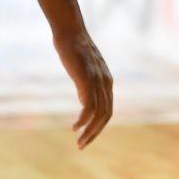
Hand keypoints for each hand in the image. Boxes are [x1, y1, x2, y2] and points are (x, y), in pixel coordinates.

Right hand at [53, 30, 112, 148]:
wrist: (71, 32)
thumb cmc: (75, 50)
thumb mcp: (84, 71)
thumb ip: (87, 86)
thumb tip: (85, 101)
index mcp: (107, 82)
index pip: (107, 110)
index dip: (98, 126)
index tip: (85, 136)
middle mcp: (106, 83)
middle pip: (106, 115)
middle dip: (95, 133)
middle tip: (82, 145)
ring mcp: (98, 81)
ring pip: (99, 114)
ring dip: (89, 131)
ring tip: (78, 141)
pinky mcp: (88, 79)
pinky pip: (89, 106)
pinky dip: (83, 120)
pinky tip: (75, 127)